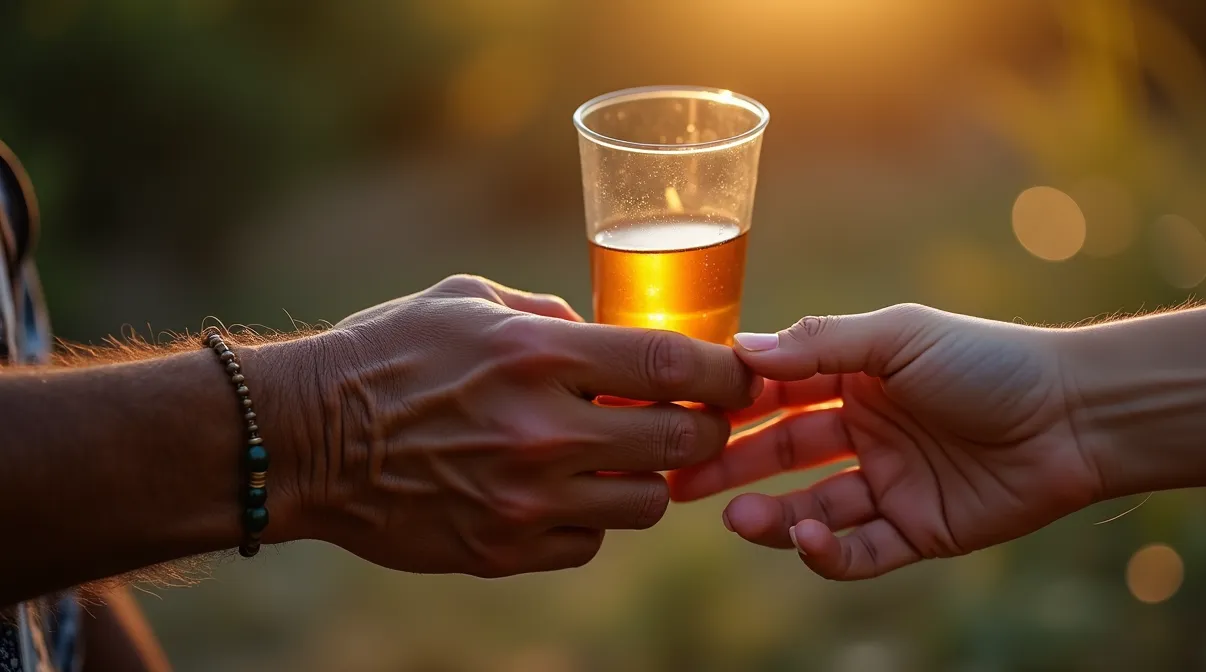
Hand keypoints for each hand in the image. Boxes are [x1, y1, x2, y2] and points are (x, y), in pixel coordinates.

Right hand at [290, 275, 756, 576]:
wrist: (304, 439)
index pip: (673, 366)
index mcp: (538, 355)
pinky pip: (590, 542)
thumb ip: (551, 316)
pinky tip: (563, 491)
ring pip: (647, 504)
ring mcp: (525, 499)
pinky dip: (591, 517)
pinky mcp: (503, 549)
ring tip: (617, 457)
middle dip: (703, 430)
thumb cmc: (387, 354)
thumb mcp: (468, 302)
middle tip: (693, 421)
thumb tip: (608, 336)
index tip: (739, 375)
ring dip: (647, 478)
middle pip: (681, 443)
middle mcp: (543, 431)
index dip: (724, 373)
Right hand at [669, 304, 1100, 580]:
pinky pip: (859, 550)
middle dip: (730, 466)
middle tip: (680, 481)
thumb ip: (822, 345)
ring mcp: (889, 483)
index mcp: (856, 377)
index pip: (776, 390)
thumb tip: (742, 351)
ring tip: (737, 517)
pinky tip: (809, 537)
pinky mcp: (917, 531)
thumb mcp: (898, 338)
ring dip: (771, 514)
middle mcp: (865, 429)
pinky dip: (828, 551)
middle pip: (780, 453)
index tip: (681, 411)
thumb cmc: (988, 361)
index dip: (730, 403)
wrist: (1075, 416)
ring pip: (811, 506)